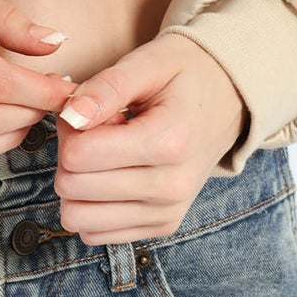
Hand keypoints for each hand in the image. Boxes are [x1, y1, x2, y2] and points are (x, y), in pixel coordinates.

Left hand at [52, 32, 248, 243]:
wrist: (227, 98)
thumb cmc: (182, 74)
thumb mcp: (147, 63)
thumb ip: (106, 87)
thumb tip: (70, 116)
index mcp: (168, 142)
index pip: (80, 156)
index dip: (69, 125)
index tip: (86, 107)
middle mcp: (171, 188)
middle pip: (74, 187)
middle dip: (69, 152)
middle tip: (92, 125)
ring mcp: (167, 213)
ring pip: (80, 218)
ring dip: (77, 181)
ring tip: (102, 150)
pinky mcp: (161, 227)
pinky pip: (97, 233)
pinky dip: (91, 204)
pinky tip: (112, 172)